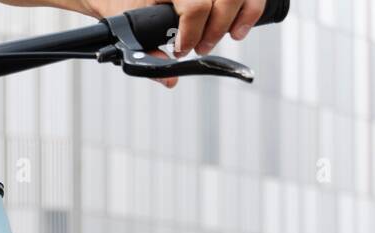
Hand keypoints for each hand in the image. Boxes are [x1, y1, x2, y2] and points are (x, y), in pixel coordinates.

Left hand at [82, 0, 264, 56]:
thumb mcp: (131, 29)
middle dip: (217, 29)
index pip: (195, 6)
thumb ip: (149, 55)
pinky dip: (251, 8)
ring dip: (241, 17)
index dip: (192, 34)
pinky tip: (240, 27)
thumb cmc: (125, 4)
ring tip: (231, 36)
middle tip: (202, 48)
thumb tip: (170, 80)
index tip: (182, 50)